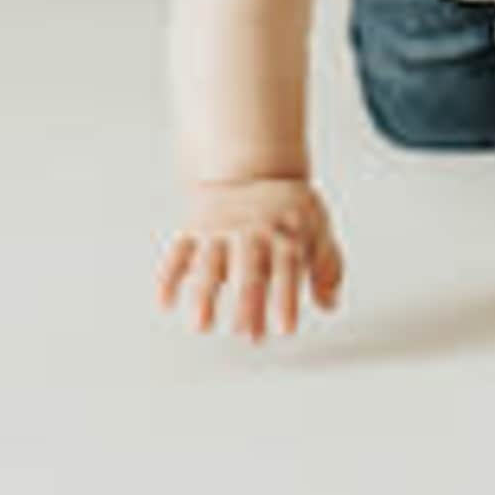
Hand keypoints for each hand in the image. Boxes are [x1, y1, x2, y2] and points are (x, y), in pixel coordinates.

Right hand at [158, 177, 343, 341]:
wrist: (252, 161)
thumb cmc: (288, 207)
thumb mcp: (318, 228)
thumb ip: (327, 267)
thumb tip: (329, 304)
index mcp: (284, 232)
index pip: (287, 268)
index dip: (286, 299)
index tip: (284, 329)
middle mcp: (251, 231)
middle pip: (248, 269)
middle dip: (246, 302)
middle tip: (243, 332)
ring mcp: (220, 228)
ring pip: (209, 262)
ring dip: (204, 294)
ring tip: (202, 326)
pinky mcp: (195, 227)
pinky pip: (178, 251)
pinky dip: (169, 276)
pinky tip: (166, 303)